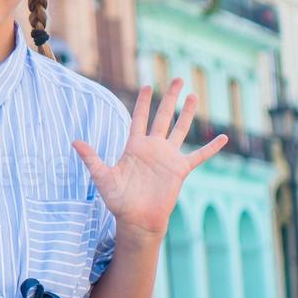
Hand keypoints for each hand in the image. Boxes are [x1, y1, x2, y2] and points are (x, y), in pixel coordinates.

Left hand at [71, 78, 226, 236]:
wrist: (136, 218)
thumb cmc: (118, 199)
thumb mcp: (102, 176)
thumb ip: (91, 158)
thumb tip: (74, 141)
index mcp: (134, 146)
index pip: (139, 118)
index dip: (143, 102)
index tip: (148, 85)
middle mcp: (153, 148)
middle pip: (163, 117)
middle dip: (170, 98)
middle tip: (178, 79)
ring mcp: (168, 157)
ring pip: (180, 130)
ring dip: (187, 113)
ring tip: (194, 96)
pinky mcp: (180, 170)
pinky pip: (199, 156)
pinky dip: (211, 148)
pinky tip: (223, 137)